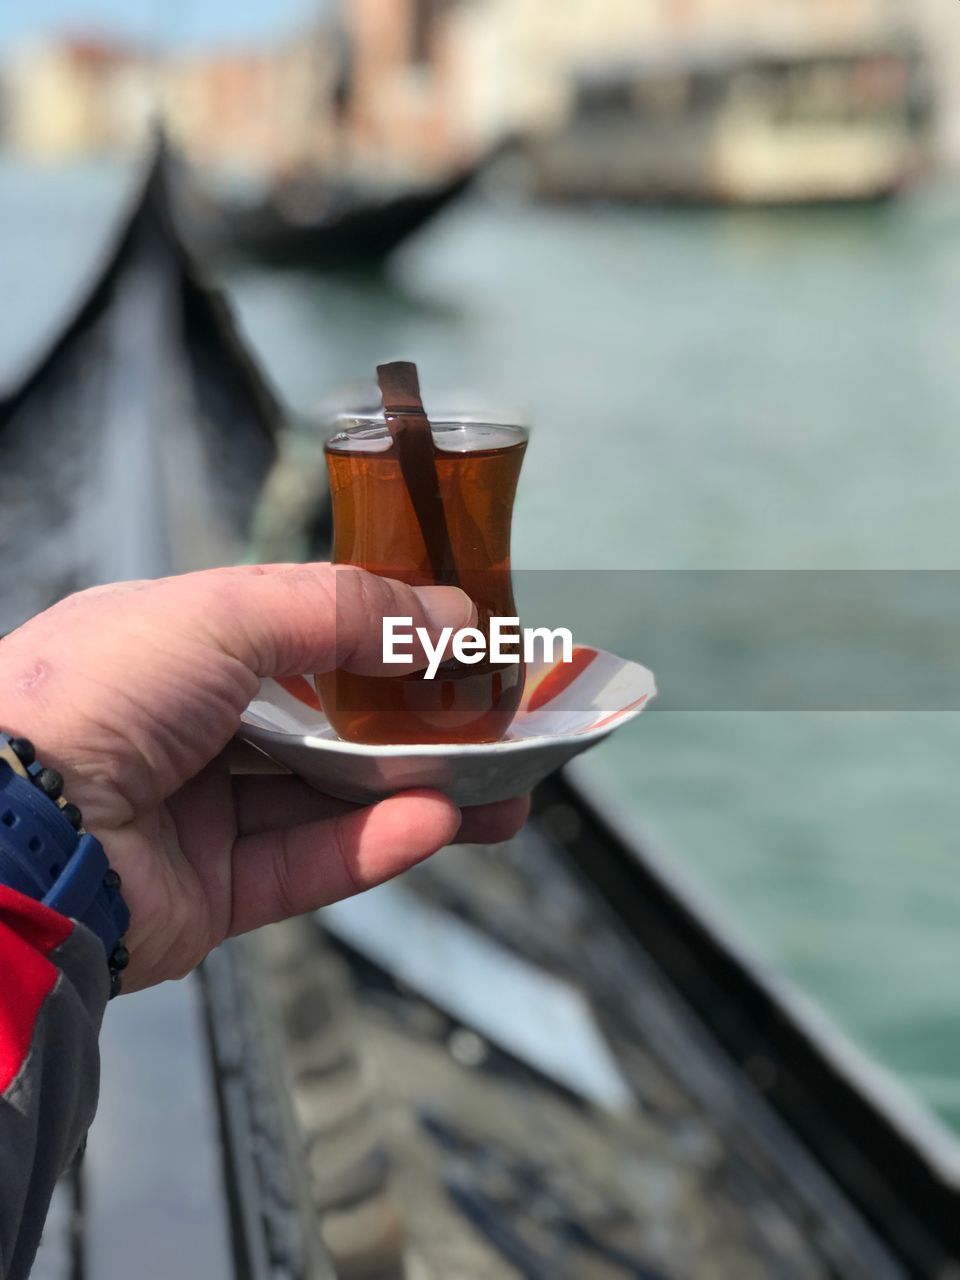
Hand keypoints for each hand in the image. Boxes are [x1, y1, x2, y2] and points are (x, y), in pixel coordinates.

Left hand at [0, 565, 528, 990]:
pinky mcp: (212, 893)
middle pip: (332, 726)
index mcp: (180, 648)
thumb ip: (344, 607)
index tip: (461, 644)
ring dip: (419, 791)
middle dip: (421, 728)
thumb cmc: (93, 695)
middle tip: (499, 728)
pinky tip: (438, 824)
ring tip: (501, 790)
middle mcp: (190, 729)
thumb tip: (446, 616)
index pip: (306, 636)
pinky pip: (309, 866)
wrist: (14, 831)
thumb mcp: (225, 612)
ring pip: (333, 801)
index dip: (386, 639)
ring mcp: (200, 813)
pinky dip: (376, 846)